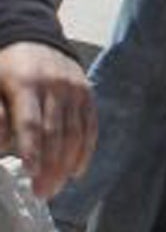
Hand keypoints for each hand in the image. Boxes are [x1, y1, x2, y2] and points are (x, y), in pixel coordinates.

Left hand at [0, 43, 96, 199]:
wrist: (35, 39)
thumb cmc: (5, 69)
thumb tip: (2, 144)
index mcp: (26, 83)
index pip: (32, 121)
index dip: (32, 148)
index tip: (31, 172)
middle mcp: (55, 86)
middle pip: (56, 132)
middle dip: (49, 165)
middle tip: (42, 192)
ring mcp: (75, 90)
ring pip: (75, 133)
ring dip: (66, 165)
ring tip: (55, 187)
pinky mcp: (88, 96)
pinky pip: (90, 127)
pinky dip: (85, 151)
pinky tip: (76, 171)